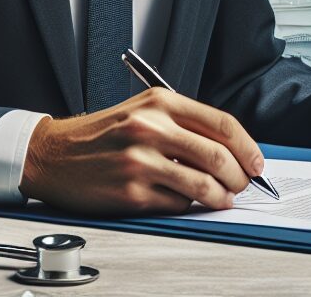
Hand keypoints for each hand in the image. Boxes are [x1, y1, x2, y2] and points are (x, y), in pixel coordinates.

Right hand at [18, 89, 264, 215]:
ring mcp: (140, 162)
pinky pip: (177, 205)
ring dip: (221, 197)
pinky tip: (183, 201)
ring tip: (222, 199)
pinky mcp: (130, 193)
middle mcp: (152, 128)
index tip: (256, 162)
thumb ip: (183, 123)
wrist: (53, 153)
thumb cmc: (101, 133)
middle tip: (242, 184)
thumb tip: (228, 150)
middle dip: (240, 176)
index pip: (221, 123)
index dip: (247, 146)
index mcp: (160, 102)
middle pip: (218, 156)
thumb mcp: (143, 110)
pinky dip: (187, 207)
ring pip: (203, 186)